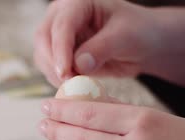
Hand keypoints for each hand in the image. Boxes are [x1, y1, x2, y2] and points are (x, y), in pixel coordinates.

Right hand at [34, 0, 158, 85]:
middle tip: (69, 83)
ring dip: (54, 74)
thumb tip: (79, 65)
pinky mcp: (58, 53)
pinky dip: (58, 80)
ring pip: (42, 56)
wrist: (142, 44)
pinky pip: (49, 68)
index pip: (62, 25)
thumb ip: (102, 48)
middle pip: (43, 39)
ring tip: (76, 86)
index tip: (65, 73)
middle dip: (53, 63)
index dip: (61, 50)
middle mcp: (62, 15)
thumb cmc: (138, 32)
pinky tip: (75, 86)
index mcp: (78, 2)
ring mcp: (58, 34)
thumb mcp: (125, 37)